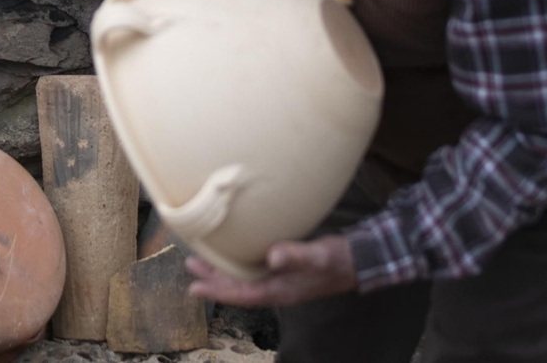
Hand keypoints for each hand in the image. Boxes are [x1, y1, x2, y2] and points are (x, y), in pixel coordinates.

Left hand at [186, 235, 356, 306]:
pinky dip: (237, 263)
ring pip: (243, 278)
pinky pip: (252, 269)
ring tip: (201, 259)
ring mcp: (279, 279)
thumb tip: (273, 257)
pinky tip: (229, 252)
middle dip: (213, 280)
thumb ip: (296, 256)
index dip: (217, 292)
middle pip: (237, 286)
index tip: (194, 289)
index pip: (242, 295)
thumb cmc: (336, 260)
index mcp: (280, 291)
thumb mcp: (317, 257)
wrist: (356, 260)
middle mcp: (276, 287)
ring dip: (222, 271)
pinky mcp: (282, 269)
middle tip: (190, 265)